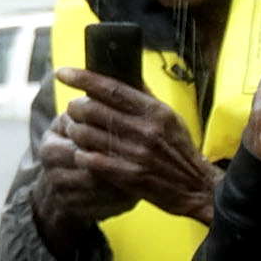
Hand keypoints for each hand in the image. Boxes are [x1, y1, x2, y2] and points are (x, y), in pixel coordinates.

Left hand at [43, 68, 217, 225]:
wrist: (197, 188)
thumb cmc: (181, 152)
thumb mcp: (171, 118)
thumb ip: (146, 97)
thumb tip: (126, 72)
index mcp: (155, 111)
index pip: (111, 88)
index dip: (82, 77)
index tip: (63, 73)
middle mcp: (146, 130)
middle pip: (92, 109)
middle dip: (75, 108)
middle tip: (73, 110)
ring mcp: (137, 154)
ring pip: (87, 134)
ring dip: (75, 131)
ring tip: (77, 132)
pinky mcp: (130, 176)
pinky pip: (91, 160)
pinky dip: (82, 155)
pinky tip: (84, 155)